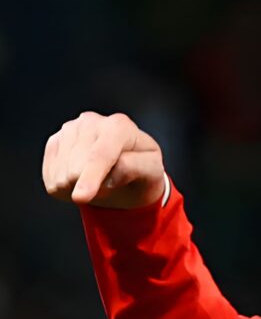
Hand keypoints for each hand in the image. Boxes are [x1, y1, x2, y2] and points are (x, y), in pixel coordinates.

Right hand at [42, 112, 165, 209]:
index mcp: (119, 126)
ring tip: (98, 179)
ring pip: (61, 176)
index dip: (90, 177)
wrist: (126, 170)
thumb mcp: (153, 171)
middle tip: (111, 182)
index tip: (81, 197)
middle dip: (93, 186)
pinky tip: (82, 178)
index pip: (100, 155)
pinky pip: (51, 180)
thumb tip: (113, 173)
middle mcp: (91, 122)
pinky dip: (67, 188)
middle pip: (77, 169)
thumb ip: (137, 168)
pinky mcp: (54, 143)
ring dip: (80, 188)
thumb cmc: (142, 170)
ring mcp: (69, 130)